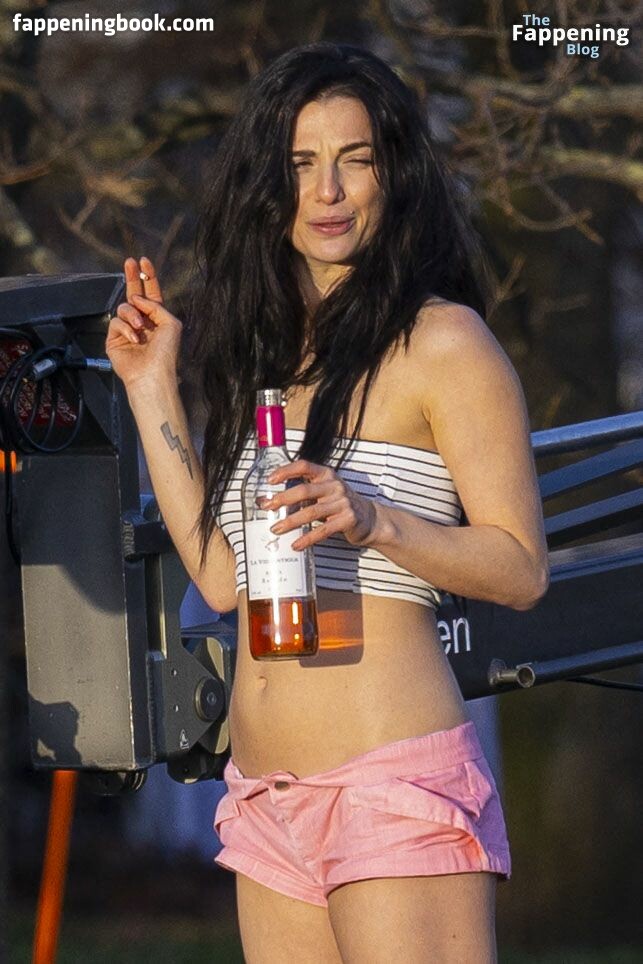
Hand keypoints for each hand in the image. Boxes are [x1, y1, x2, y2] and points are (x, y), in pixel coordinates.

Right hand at [105, 256, 182, 391]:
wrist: (152, 374)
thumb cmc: (166, 352)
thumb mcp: (171, 323)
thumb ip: (155, 305)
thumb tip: (136, 299)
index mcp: (157, 318)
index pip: (151, 294)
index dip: (148, 277)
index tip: (144, 261)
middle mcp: (142, 322)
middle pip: (134, 294)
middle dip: (132, 277)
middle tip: (129, 262)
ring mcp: (127, 330)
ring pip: (123, 307)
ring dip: (133, 314)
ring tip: (140, 326)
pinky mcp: (114, 339)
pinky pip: (115, 322)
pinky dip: (125, 328)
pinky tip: (134, 339)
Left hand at [262, 459, 380, 550]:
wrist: (370, 518)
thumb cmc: (339, 504)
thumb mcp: (321, 493)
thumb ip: (298, 495)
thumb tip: (264, 501)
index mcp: (326, 475)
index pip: (304, 466)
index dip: (286, 471)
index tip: (270, 480)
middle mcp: (335, 486)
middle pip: (304, 490)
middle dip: (283, 499)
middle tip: (267, 508)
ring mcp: (343, 503)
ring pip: (311, 512)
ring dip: (291, 522)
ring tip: (276, 529)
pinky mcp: (347, 520)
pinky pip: (323, 530)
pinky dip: (308, 538)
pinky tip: (296, 545)